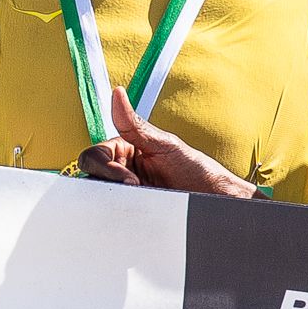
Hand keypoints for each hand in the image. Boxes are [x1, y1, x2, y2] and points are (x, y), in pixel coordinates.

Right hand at [74, 105, 257, 198]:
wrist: (216, 200)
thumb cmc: (196, 169)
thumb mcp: (165, 145)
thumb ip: (135, 125)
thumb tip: (117, 93)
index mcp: (124, 149)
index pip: (94, 156)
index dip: (105, 168)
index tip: (129, 180)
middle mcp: (120, 170)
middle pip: (91, 177)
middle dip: (109, 185)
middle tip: (137, 192)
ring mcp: (124, 193)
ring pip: (100, 198)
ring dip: (115, 201)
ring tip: (143, 201)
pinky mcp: (132, 211)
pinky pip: (114, 214)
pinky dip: (120, 215)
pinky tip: (138, 213)